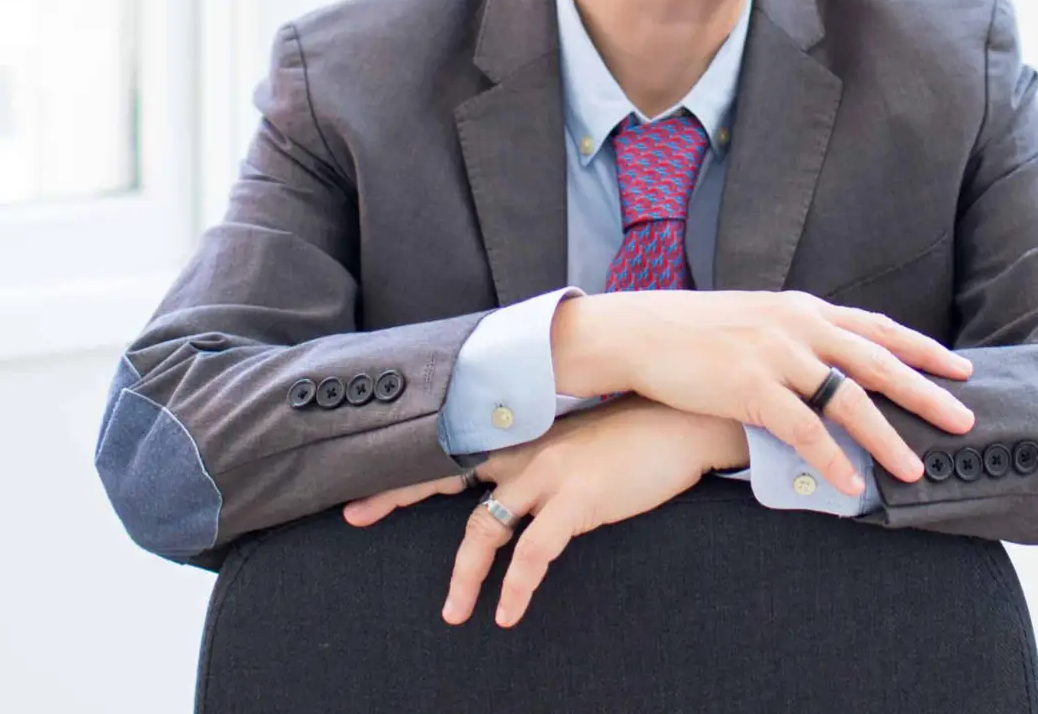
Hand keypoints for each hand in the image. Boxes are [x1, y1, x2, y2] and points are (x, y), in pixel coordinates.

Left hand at [388, 396, 740, 628]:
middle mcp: (525, 451)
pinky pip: (534, 551)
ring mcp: (548, 474)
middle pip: (445, 475)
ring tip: (455, 614)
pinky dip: (516, 586)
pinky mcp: (577, 501)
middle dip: (396, 496)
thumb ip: (543, 458)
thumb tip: (519, 489)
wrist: (683, 423)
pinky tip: (508, 612)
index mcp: (523, 436)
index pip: (452, 446)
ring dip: (465, 577)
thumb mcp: (578, 441)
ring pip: (484, 528)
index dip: (408, 465)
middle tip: (354, 515)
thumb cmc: (635, 436)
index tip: (367, 480)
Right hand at [551, 288, 974, 493]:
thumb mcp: (757, 319)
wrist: (641, 331)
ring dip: (888, 437)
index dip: (921, 348)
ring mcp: (777, 355)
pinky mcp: (751, 387)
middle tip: (964, 418)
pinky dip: (833, 459)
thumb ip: (796, 336)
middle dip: (926, 391)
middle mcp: (799, 326)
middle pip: (878, 361)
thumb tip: (828, 363)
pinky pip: (804, 431)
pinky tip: (853, 484)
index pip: (877, 327)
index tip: (959, 366)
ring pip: (850, 400)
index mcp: (804, 308)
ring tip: (916, 467)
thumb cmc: (696, 330)